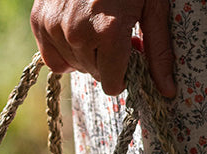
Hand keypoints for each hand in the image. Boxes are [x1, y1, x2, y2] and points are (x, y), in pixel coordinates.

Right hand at [29, 0, 174, 96]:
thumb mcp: (153, 6)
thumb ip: (158, 50)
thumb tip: (167, 91)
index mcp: (108, 32)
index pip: (111, 84)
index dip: (124, 72)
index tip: (128, 51)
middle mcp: (78, 33)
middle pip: (94, 74)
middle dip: (107, 59)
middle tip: (113, 30)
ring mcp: (55, 26)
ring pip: (74, 67)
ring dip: (86, 54)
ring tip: (95, 25)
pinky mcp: (40, 20)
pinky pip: (52, 59)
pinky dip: (65, 50)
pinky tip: (76, 30)